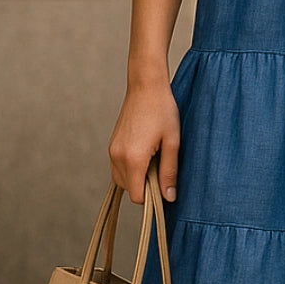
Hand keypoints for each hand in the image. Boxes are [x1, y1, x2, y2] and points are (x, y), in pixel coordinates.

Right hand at [107, 75, 180, 204]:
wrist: (146, 86)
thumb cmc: (163, 110)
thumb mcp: (172, 142)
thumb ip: (169, 172)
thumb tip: (169, 197)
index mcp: (133, 158)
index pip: (137, 196)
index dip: (152, 197)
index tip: (164, 184)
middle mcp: (117, 157)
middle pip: (129, 190)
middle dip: (145, 186)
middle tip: (161, 164)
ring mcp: (112, 151)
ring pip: (122, 180)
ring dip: (138, 177)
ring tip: (154, 156)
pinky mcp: (111, 145)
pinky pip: (119, 168)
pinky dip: (131, 168)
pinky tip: (146, 152)